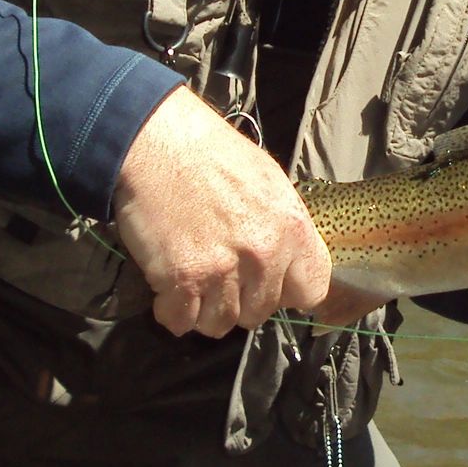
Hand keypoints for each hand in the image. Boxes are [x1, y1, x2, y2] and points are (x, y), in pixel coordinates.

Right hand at [112, 85, 330, 335]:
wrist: (156, 142)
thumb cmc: (209, 153)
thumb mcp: (267, 181)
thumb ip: (281, 227)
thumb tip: (283, 260)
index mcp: (292, 229)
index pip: (311, 290)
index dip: (288, 292)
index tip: (268, 285)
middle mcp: (264, 255)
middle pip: (259, 312)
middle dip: (238, 300)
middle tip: (218, 275)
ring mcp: (223, 270)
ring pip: (220, 324)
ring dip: (203, 310)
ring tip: (191, 283)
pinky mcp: (183, 279)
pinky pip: (181, 321)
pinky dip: (170, 311)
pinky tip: (166, 289)